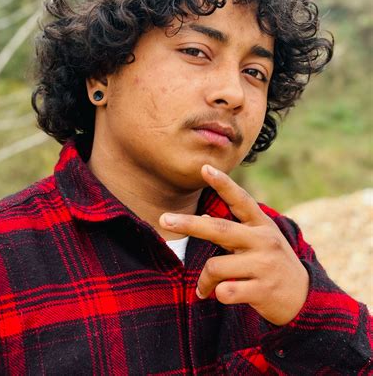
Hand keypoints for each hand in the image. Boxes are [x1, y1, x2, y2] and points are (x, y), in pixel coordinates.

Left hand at [159, 164, 308, 325]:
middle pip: (219, 229)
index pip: (240, 199)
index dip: (223, 183)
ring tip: (203, 288)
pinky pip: (225, 291)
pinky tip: (221, 295)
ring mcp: (265, 265)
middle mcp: (264, 240)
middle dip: (189, 223)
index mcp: (261, 225)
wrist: (304, 299)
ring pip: (216, 266)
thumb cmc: (272, 263)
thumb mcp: (259, 239)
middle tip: (164, 219)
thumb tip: (204, 214)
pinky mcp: (263, 290)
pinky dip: (216, 294)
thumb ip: (234, 228)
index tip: (204, 168)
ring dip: (204, 280)